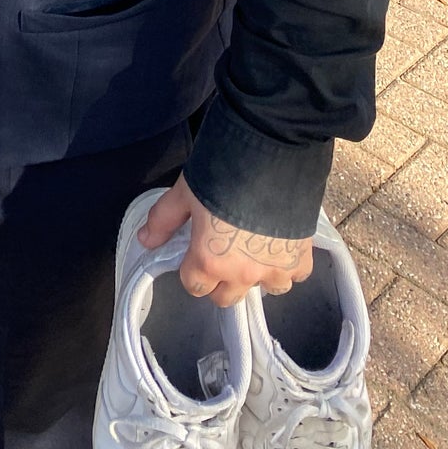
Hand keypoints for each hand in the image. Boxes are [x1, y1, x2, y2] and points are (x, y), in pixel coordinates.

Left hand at [139, 176, 313, 305]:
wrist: (269, 152)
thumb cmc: (220, 170)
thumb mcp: (184, 192)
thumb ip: (164, 220)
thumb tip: (145, 240)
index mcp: (210, 262)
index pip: (194, 286)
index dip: (190, 268)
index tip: (194, 250)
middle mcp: (244, 274)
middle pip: (227, 296)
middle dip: (220, 279)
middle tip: (221, 249)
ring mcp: (276, 269)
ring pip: (264, 288)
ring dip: (256, 274)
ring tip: (251, 244)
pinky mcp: (302, 257)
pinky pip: (293, 275)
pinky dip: (286, 264)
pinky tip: (277, 242)